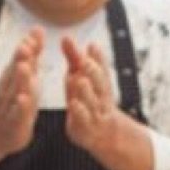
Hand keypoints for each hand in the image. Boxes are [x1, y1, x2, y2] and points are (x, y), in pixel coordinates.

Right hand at [0, 28, 41, 157]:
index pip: (22, 60)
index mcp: (16, 78)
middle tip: (26, 45)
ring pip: (15, 91)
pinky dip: (20, 107)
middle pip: (16, 72)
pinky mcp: (14, 123)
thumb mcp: (25, 76)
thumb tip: (37, 28)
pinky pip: (17, 115)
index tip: (35, 33)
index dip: (29, 47)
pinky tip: (24, 100)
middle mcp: (11, 90)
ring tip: (24, 67)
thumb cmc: (15, 102)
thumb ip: (32, 54)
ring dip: (19, 79)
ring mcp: (11, 106)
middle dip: (21, 58)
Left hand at [62, 37, 141, 157]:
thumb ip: (74, 58)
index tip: (92, 46)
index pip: (102, 68)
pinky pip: (83, 120)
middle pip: (100, 84)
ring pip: (92, 102)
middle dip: (93, 72)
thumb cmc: (88, 99)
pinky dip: (80, 112)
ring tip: (79, 80)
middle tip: (85, 61)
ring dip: (86, 92)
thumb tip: (66, 37)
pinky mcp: (85, 128)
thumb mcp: (81, 77)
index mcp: (99, 83)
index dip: (98, 58)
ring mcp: (94, 113)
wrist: (102, 133)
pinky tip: (73, 104)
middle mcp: (100, 97)